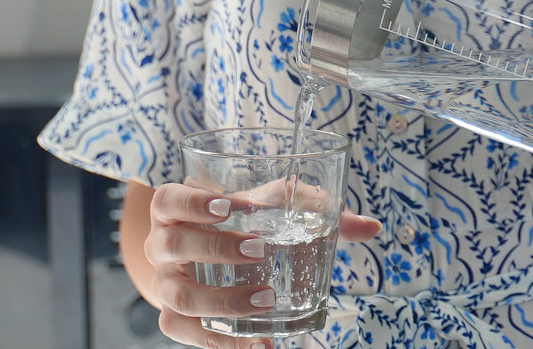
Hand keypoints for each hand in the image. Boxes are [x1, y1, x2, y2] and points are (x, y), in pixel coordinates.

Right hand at [142, 181, 379, 347]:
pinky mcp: (173, 318)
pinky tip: (258, 343)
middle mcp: (161, 244)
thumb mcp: (271, 202)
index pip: (169, 199)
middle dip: (217, 248)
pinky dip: (221, 342)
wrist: (204, 251)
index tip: (232, 205)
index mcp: (175, 207)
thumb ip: (314, 208)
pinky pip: (186, 335)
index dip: (195, 202)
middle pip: (174, 245)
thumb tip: (371, 227)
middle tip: (260, 251)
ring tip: (267, 299)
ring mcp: (164, 284)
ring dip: (223, 300)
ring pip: (178, 296)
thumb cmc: (241, 217)